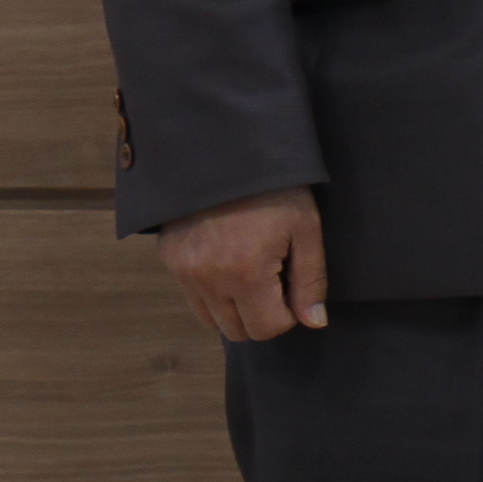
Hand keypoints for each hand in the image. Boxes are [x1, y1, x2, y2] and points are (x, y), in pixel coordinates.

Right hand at [164, 186, 329, 341]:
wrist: (226, 150)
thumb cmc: (275, 188)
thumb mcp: (305, 228)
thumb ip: (310, 280)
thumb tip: (314, 323)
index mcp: (246, 273)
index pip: (267, 329)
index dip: (287, 313)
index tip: (290, 284)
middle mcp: (208, 279)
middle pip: (238, 331)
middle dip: (261, 314)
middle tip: (272, 278)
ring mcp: (183, 272)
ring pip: (212, 320)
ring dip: (235, 308)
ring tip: (249, 269)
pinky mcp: (168, 260)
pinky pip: (192, 297)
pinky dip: (211, 291)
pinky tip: (226, 260)